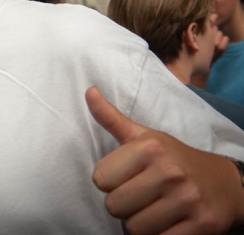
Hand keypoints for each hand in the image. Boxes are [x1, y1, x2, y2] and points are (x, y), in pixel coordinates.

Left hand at [86, 86, 243, 233]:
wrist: (225, 183)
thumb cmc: (174, 159)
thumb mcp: (145, 136)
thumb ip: (112, 118)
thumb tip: (88, 91)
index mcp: (150, 148)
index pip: (100, 179)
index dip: (110, 183)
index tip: (127, 178)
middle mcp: (169, 172)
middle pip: (114, 206)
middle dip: (123, 205)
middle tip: (141, 196)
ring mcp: (187, 200)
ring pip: (134, 228)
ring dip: (140, 223)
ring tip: (154, 209)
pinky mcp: (201, 225)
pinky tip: (168, 222)